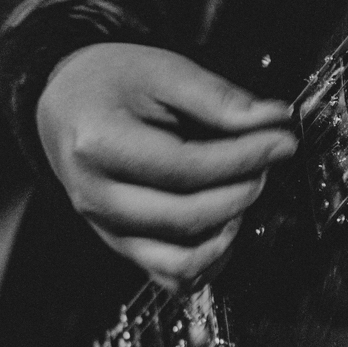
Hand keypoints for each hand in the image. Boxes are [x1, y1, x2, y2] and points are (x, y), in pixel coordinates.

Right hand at [37, 42, 297, 291]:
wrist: (65, 105)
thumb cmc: (108, 83)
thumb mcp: (161, 70)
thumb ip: (217, 97)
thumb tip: (272, 120)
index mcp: (98, 145)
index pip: (186, 167)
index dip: (244, 158)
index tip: (282, 141)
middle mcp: (94, 196)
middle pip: (184, 216)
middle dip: (240, 192)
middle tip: (268, 162)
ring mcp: (104, 227)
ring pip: (177, 259)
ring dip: (226, 232)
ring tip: (246, 193)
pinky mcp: (119, 244)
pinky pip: (168, 276)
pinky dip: (207, 264)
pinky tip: (228, 228)